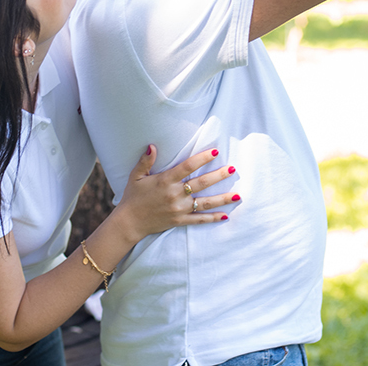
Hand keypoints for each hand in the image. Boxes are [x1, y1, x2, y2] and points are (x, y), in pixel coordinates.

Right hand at [118, 145, 238, 238]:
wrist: (129, 222)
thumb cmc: (133, 196)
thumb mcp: (136, 176)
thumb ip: (145, 161)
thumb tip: (152, 146)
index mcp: (165, 180)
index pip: (188, 166)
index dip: (202, 158)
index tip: (215, 151)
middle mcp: (175, 194)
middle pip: (201, 183)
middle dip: (218, 176)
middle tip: (232, 169)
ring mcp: (179, 209)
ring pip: (205, 203)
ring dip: (222, 198)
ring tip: (238, 195)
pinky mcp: (180, 221)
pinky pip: (199, 219)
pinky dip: (213, 218)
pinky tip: (225, 215)